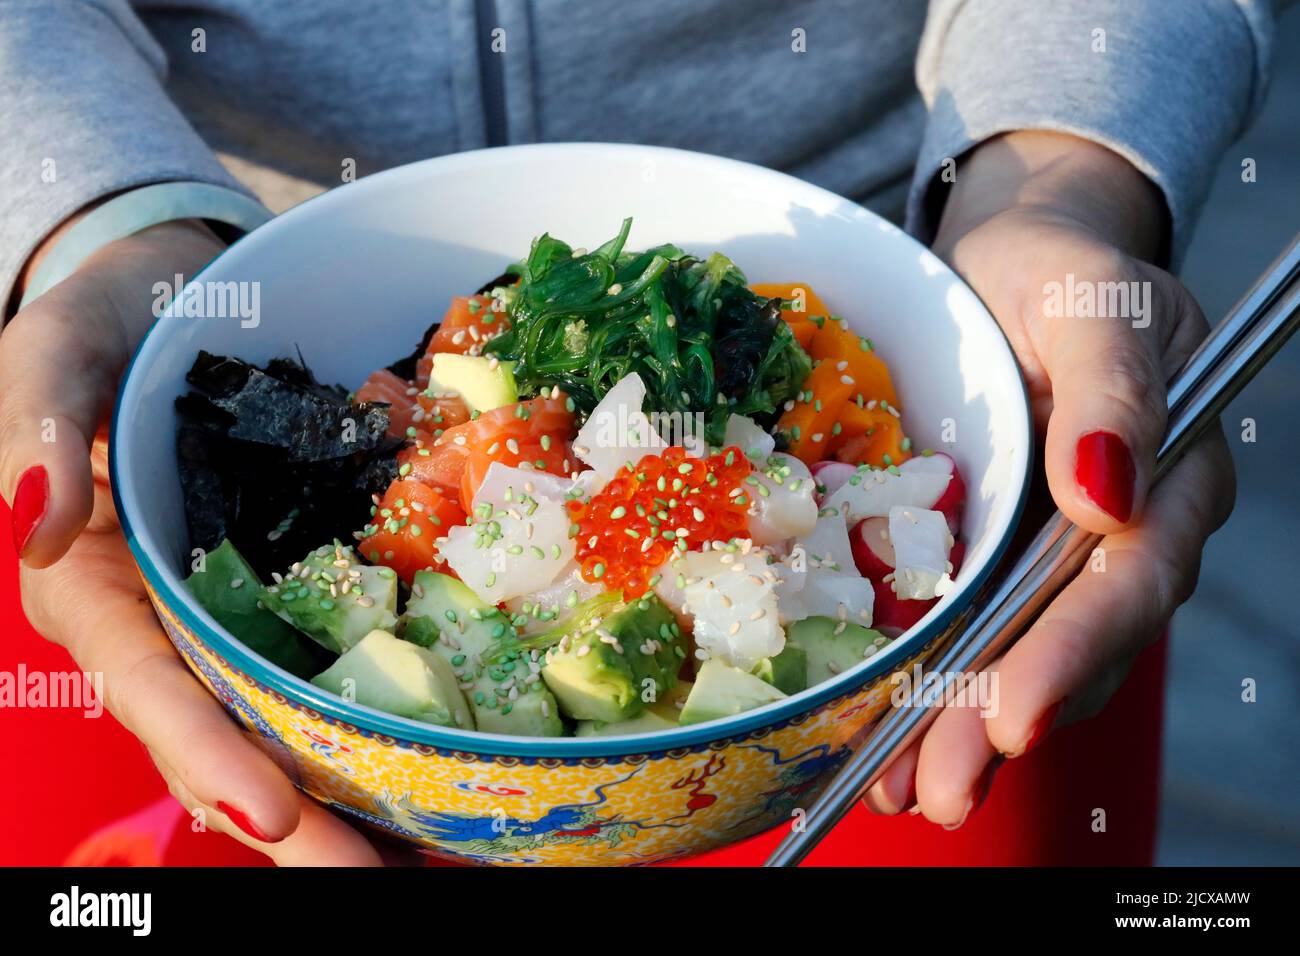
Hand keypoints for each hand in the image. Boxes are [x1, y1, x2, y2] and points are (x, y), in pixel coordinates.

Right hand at [2, 218, 386, 863]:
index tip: (269, 814)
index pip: (144, 683)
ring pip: (276, 719)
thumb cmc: (105, 323)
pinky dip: (368, 713)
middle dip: (291, 821)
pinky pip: (323, 659)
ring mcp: (230, 611)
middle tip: (374, 878)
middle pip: (221, 734)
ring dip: (341, 792)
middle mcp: (162, 621)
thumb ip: (35, 423)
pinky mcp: (287, 587)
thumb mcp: (55, 352)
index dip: (201, 751)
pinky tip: (432, 754)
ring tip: (420, 852)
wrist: (180, 297)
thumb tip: (34, 524)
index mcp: (92, 587)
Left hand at [863, 132, 1235, 823]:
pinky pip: (977, 627)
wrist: (1006, 260)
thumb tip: (1109, 495)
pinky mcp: (1000, 551)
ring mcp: (1058, 547)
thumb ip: (1112, 388)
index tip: (1016, 715)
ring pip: (1023, 652)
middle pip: (1073, 641)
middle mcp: (1122, 527)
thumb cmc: (1056, 267)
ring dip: (963, 726)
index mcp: (1170, 472)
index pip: (1130, 580)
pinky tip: (890, 736)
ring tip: (902, 787)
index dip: (1074, 652)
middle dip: (1002, 719)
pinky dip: (938, 683)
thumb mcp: (1088, 298)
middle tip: (940, 788)